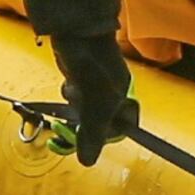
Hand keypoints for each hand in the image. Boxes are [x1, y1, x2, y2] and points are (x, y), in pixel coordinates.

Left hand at [55, 30, 137, 165]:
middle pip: (102, 124)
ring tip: (74, 95)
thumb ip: (92, 133)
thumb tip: (87, 162)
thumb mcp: (95, 104)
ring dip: (76, 110)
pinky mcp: (82, 79)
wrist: (77, 32)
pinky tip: (70, 84)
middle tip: (69, 129)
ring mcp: (97, 87)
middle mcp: (114, 95)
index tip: (91, 142)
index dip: (109, 138)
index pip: (124, 130)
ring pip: (86, 112)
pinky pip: (76, 99)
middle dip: (85, 126)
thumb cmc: (93, 66)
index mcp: (126, 100)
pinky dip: (71, 96)